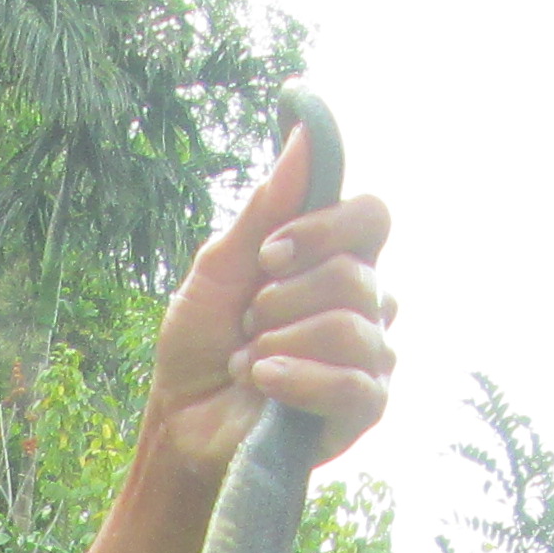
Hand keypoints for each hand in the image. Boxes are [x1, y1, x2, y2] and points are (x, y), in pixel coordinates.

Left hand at [141, 121, 394, 488]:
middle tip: (247, 322)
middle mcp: (366, 304)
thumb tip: (303, 134)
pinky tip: (261, 381)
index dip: (324, 227)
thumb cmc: (203, 342)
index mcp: (338, 260)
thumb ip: (264, 209)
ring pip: (352, 327)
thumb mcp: (219, 267)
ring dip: (280, 341)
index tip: (269, 253)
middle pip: (355, 274)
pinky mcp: (363, 410)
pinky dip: (296, 379)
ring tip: (247, 360)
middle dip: (282, 299)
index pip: (372, 216)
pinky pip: (354, 384)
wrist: (181, 418)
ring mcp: (371, 357)